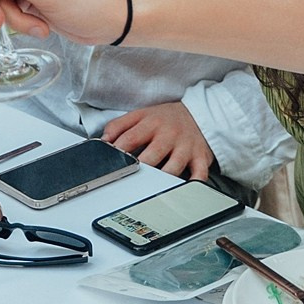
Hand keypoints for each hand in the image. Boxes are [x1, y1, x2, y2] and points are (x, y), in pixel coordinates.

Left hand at [102, 101, 217, 178]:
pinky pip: (199, 174)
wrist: (199, 112)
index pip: (130, 139)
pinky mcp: (200, 157)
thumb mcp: (141, 114)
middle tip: (128, 180)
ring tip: (150, 189)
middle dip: (139, 169)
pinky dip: (194, 185)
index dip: (117, 153)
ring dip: (161, 180)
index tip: (108, 165)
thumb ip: (119, 125)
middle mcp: (168, 135)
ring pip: (173, 168)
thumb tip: (103, 141)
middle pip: (151, 156)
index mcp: (151, 123)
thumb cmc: (166, 118)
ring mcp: (185, 147)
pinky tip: (183, 191)